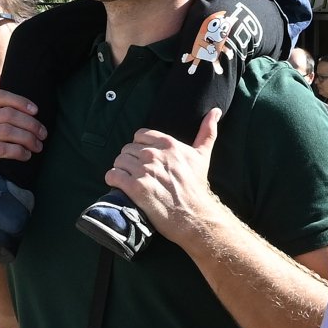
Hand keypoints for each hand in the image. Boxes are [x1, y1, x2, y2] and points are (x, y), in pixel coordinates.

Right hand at [0, 90, 44, 176]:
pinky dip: (18, 152)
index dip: (21, 102)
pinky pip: (1, 149)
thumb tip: (4, 77)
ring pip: (6, 131)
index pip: (0, 97)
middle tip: (43, 135)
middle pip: (7, 115)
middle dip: (30, 124)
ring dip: (28, 139)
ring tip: (38, 147)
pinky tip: (26, 156)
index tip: (37, 112)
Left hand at [104, 108, 222, 245]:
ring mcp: (145, 171)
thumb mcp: (203, 156)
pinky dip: (113, 180)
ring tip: (128, 181)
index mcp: (168, 144)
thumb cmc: (197, 187)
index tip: (144, 160)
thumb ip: (208, 131)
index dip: (139, 147)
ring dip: (120, 170)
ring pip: (118, 161)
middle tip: (137, 174)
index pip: (139, 135)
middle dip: (129, 161)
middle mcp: (155, 154)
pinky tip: (120, 186)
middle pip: (127, 149)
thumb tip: (215, 110)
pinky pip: (113, 175)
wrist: (194, 217)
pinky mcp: (136, 188)